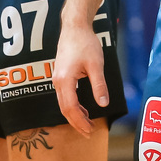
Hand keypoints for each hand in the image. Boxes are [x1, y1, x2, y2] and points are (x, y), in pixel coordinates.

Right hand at [51, 16, 109, 136]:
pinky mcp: (60, 75)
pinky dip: (72, 106)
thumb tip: (103, 104)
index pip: (70, 108)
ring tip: (87, 124)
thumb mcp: (96, 65)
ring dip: (74, 115)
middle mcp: (57, 81)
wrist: (74, 27)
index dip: (80, 121)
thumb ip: (99, 85)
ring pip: (62, 103)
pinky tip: (82, 109)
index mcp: (65, 80)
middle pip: (64, 109)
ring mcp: (57, 78)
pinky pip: (63, 96)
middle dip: (76, 123)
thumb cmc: (85, 43)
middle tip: (89, 133)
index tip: (90, 130)